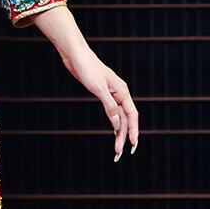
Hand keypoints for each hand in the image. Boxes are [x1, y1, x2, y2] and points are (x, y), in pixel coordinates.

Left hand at [60, 45, 138, 162]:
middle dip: (124, 136)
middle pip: (126, 119)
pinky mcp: (103, 94)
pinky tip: (114, 130)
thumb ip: (109, 107)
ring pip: (119, 117)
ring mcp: (111, 94)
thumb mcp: (98, 89)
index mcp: (122, 91)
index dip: (133, 131)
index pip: (132, 115)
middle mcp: (120, 93)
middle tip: (119, 153)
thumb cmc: (87, 68)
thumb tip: (117, 124)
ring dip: (119, 132)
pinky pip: (112, 112)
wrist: (75, 55)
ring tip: (117, 148)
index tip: (132, 145)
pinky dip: (114, 123)